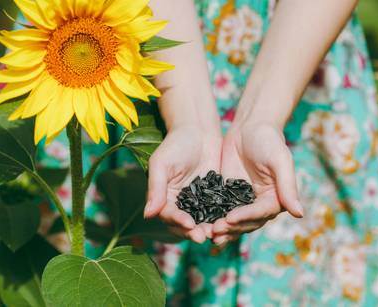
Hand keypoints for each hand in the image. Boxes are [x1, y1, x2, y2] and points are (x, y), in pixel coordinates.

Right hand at [144, 125, 221, 242]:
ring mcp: (198, 201)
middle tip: (203, 236)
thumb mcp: (162, 164)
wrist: (198, 130)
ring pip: (202, 221)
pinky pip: (218, 211)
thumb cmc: (176, 143)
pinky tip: (229, 223)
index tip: (188, 225)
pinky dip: (222, 218)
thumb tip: (147, 215)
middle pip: (185, 224)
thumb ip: (156, 188)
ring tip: (217, 234)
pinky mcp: (215, 197)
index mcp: (164, 197)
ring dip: (208, 229)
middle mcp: (180, 203)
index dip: (178, 222)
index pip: (169, 215)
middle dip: (193, 231)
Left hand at [212, 122, 302, 245]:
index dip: (245, 217)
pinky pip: (219, 210)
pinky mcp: (226, 196)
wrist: (249, 127)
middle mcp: (259, 204)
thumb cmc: (269, 140)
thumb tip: (300, 214)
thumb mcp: (280, 160)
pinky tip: (199, 223)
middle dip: (231, 227)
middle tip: (214, 230)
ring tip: (206, 233)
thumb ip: (288, 187)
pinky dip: (210, 218)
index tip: (230, 218)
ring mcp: (242, 202)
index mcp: (275, 199)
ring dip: (221, 229)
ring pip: (232, 221)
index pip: (260, 213)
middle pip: (246, 222)